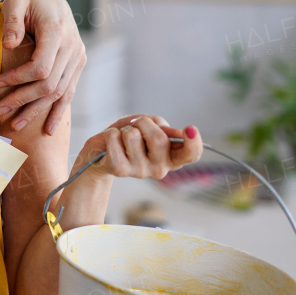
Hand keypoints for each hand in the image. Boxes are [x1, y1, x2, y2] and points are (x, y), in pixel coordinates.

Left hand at [0, 0, 85, 134]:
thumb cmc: (28, 0)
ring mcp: (77, 57)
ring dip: (37, 110)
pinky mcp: (77, 64)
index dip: (18, 79)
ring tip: (16, 125)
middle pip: (49, 84)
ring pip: (59, 92)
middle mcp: (72, 47)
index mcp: (57, 32)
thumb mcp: (15, 2)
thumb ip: (11, 21)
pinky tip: (49, 128)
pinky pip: (69, 91)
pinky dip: (58, 111)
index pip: (40, 67)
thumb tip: (9, 46)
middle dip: (23, 100)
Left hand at [86, 115, 203, 179]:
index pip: (191, 155)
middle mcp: (160, 168)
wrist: (101, 152)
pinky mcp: (120, 170)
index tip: (190, 128)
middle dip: (143, 123)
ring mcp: (140, 172)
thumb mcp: (147, 125)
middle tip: (135, 125)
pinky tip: (110, 143)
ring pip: (133, 136)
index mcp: (172, 157)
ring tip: (122, 138)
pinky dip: (110, 133)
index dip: (194, 143)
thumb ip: (158, 124)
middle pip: (159, 139)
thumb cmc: (129, 136)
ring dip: (125, 128)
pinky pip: (114, 138)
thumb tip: (165, 129)